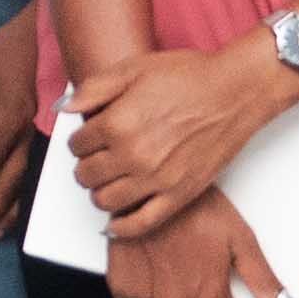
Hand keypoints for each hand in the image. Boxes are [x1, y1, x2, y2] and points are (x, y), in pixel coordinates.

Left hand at [0, 0, 46, 245]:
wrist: (54, 31)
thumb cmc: (12, 49)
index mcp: (11, 115)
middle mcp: (33, 133)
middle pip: (9, 183)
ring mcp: (49, 138)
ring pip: (29, 186)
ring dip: (9, 214)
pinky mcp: (55, 138)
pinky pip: (42, 177)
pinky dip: (29, 201)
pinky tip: (17, 216)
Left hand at [66, 39, 298, 242]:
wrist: (236, 91)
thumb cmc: (188, 76)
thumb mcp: (133, 68)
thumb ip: (92, 90)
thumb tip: (62, 108)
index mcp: (117, 123)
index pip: (76, 145)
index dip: (79, 140)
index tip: (89, 137)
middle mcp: (132, 156)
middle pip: (86, 175)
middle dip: (86, 165)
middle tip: (97, 157)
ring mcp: (156, 180)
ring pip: (104, 201)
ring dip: (99, 192)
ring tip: (108, 180)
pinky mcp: (179, 195)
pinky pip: (140, 224)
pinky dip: (121, 228)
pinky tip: (114, 223)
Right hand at [103, 192, 261, 297]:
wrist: (151, 188)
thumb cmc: (194, 207)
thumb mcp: (239, 238)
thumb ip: (262, 279)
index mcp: (209, 295)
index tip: (222, 291)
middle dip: (198, 294)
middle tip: (197, 260)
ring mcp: (149, 296)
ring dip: (170, 289)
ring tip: (173, 255)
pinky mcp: (123, 286)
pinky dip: (142, 286)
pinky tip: (151, 262)